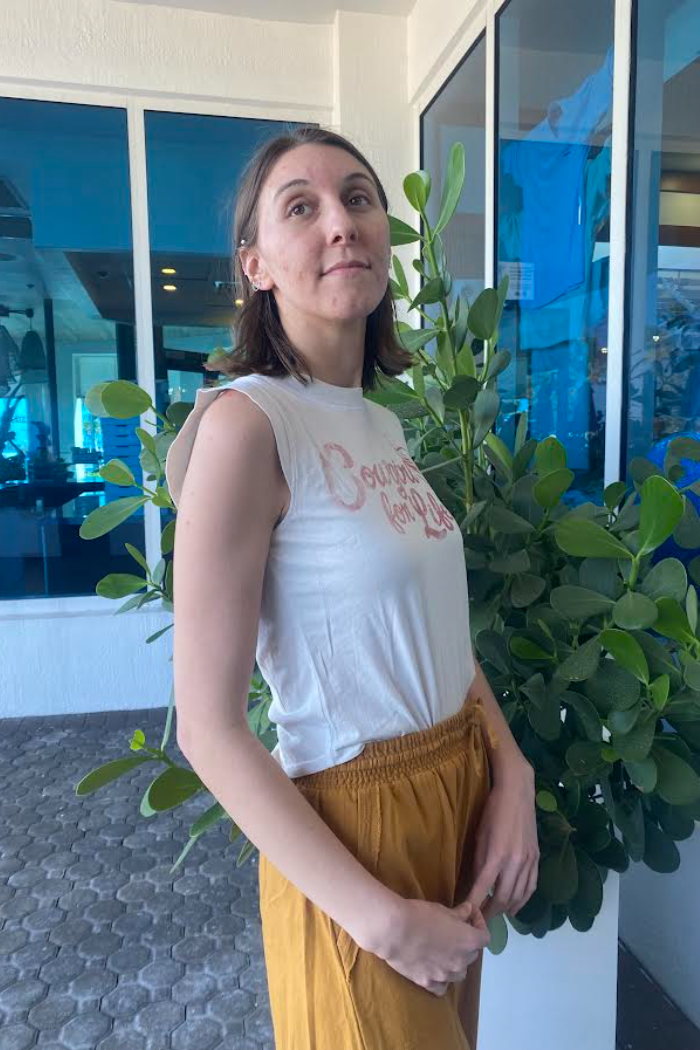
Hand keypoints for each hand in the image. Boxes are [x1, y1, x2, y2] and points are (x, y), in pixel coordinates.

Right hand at [368, 895, 489, 997]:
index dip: (479, 924)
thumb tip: (468, 911)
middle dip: (467, 943)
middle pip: (472, 955)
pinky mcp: (428, 983)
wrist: (395, 931)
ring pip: (459, 973)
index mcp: (468, 941)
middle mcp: (461, 961)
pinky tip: (434, 970)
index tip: (470, 915)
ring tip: (445, 953)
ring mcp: (445, 975)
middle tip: (455, 932)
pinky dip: (441, 979)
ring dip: (456, 963)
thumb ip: (459, 914)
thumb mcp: (443, 909)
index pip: (485, 937)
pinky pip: (442, 986)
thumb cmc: (421, 915)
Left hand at [465, 765, 539, 922]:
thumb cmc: (492, 811)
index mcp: (496, 856)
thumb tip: (475, 884)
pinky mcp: (537, 858)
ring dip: (507, 909)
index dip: (474, 905)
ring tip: (496, 915)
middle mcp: (515, 863)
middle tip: (480, 920)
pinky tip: (516, 906)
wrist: (517, 793)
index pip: (483, 889)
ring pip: (519, 896)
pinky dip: (523, 900)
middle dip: (491, 912)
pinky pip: (531, 886)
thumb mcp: (479, 835)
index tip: (466, 915)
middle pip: (503, 898)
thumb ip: (478, 861)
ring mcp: (529, 862)